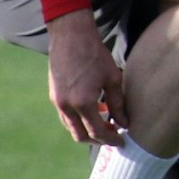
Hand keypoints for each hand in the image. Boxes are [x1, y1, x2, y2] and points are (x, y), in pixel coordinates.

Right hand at [46, 9, 125, 145]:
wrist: (71, 37)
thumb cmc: (95, 55)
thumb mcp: (113, 78)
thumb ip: (118, 103)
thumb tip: (124, 123)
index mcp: (83, 103)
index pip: (97, 132)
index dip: (110, 139)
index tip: (122, 140)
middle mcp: (66, 107)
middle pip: (80, 135)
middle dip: (98, 140)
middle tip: (113, 136)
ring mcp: (57, 102)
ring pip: (71, 127)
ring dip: (87, 130)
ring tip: (105, 123)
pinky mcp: (54, 96)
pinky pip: (66, 116)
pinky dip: (79, 119)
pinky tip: (93, 110)